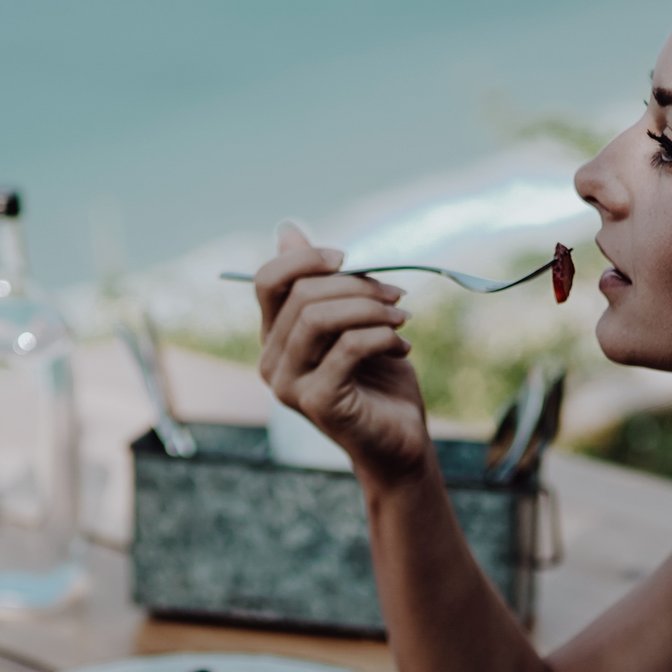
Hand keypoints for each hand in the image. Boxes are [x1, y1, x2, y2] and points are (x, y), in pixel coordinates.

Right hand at [251, 221, 431, 481]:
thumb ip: (326, 283)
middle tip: (396, 294)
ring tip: (403, 318)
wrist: (399, 442)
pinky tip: (403, 347)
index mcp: (275, 336)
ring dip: (371, 309)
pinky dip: (383, 338)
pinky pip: (348, 348)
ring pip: (320, 318)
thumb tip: (288, 230)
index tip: (348, 257)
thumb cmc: (378, 379)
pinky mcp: (317, 402)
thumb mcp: (354, 320)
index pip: (267, 280)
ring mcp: (289, 385)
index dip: (305, 258)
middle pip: (302, 295)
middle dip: (357, 285)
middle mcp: (271, 360)